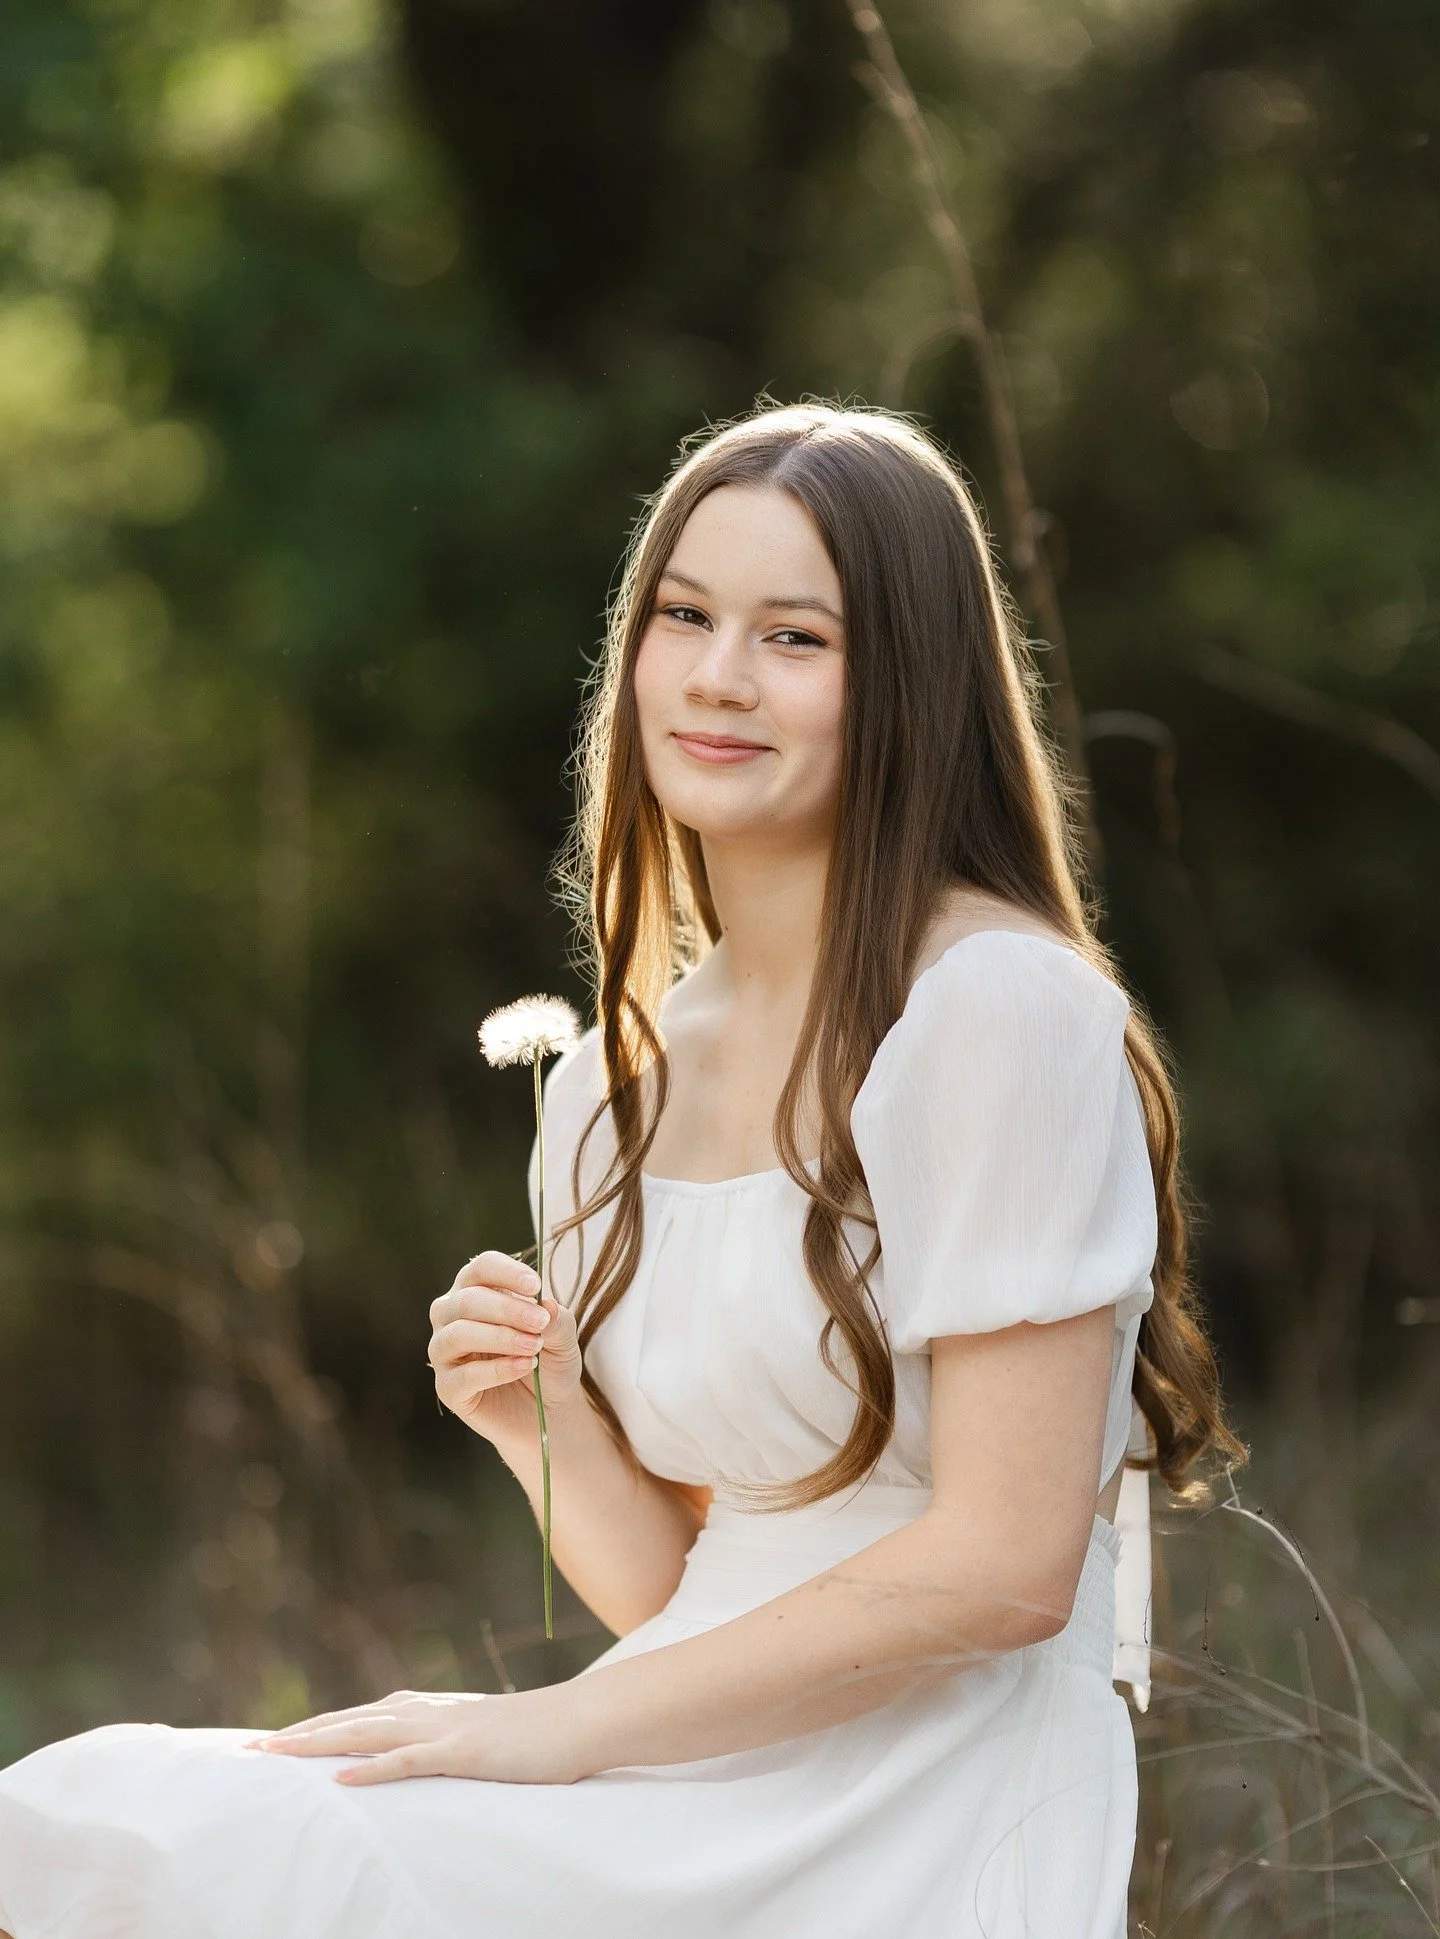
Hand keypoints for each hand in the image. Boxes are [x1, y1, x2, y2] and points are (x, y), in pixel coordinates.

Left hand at [250, 1685, 587, 1785]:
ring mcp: (443, 1729)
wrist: (578, 1721)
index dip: (310, 1729)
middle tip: (247, 1750)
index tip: (268, 1744)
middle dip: (295, 1737)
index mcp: (425, 1710)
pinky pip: (409, 1761)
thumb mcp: (474, 1737)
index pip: (353, 1718)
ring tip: (274, 1756)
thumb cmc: (531, 1735)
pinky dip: (371, 1768)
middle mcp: (425, 1712)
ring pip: (365, 1734)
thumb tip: (407, 1759)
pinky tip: (340, 1779)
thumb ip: (438, 1743)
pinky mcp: (463, 1751)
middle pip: (346, 1722)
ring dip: (316, 1744)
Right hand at [428, 1251, 582, 1447]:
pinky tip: (523, 1366)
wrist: (550, 1410)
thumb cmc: (550, 1362)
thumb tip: (546, 1304)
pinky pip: (463, 1375)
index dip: (507, 1272)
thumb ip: (556, 1320)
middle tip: (540, 1322)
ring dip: (500, 1337)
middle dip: (508, 1308)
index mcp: (477, 1290)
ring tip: (533, 1347)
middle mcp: (452, 1316)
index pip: (482, 1268)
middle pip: (468, 1299)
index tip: (536, 1286)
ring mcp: (445, 1352)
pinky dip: (495, 1370)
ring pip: (458, 1334)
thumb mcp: (563, 1338)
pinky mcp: (448, 1388)